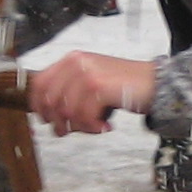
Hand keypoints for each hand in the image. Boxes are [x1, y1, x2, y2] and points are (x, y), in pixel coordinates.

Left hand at [26, 51, 156, 136]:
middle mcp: (76, 63)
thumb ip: (69, 91)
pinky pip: (84, 116)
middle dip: (59, 122)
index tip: (47, 120)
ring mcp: (88, 74)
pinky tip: (105, 126)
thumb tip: (48, 115)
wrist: (154, 83)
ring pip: (67, 111)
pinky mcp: (100, 87)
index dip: (38, 106)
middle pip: (50, 101)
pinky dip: (93, 127)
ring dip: (80, 126)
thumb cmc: (122, 86)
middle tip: (71, 131)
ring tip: (94, 127)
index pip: (39, 83)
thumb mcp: (90, 81)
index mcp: (71, 60)